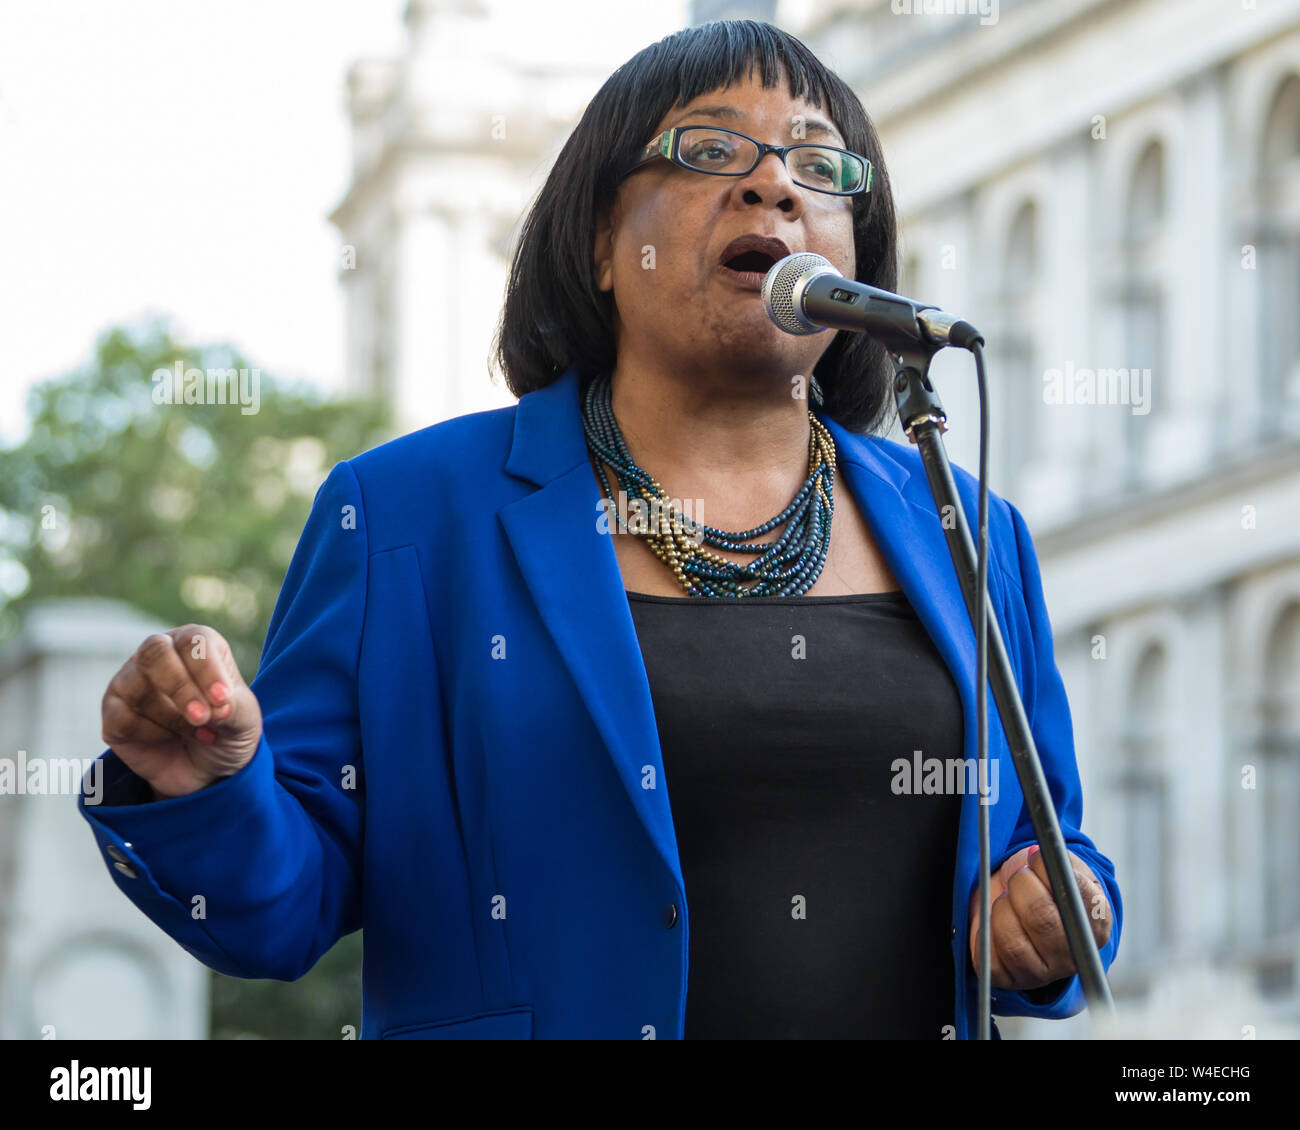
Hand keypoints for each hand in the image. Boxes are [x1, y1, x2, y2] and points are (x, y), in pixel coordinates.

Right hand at [101, 624, 262, 800]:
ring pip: (139, 690)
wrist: (205, 771)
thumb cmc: (227, 731)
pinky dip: (153, 735)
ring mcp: (130, 681)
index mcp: (195, 643)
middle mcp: (159, 654)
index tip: (223, 700)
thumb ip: (233, 709)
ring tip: (199, 734)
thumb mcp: (244, 721)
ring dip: (175, 720)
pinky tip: (169, 739)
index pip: (193, 641)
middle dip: (181, 688)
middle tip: (202, 718)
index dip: (207, 669)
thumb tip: (216, 706)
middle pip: (155, 652)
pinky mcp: (113, 713)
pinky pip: (124, 720)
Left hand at [967, 844, 1111, 991]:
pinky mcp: (1012, 980)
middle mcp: (1073, 955)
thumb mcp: (1060, 865)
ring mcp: (1044, 972)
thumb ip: (1058, 858)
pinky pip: (991, 963)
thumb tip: (1039, 856)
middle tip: (1017, 878)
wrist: (1023, 904)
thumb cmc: (1043, 883)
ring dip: (1000, 912)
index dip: (1046, 871)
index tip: (1034, 859)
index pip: (1077, 898)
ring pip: (1013, 944)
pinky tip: (991, 923)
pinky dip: (984, 937)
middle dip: (1020, 887)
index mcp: (1096, 924)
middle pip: (1042, 920)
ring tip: (1005, 901)